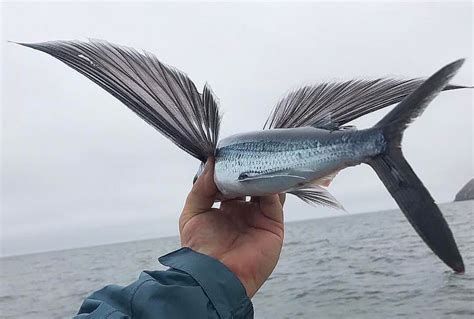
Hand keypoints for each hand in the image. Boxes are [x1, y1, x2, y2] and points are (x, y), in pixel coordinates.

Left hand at [179, 158, 284, 297]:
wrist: (214, 274)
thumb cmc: (199, 246)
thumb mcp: (193, 212)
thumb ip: (202, 186)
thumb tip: (211, 161)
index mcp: (227, 208)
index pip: (234, 182)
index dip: (234, 168)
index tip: (233, 151)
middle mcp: (245, 211)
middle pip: (253, 184)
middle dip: (252, 168)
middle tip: (250, 149)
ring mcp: (260, 218)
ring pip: (268, 190)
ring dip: (265, 175)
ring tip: (261, 158)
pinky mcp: (273, 225)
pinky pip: (276, 201)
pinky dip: (273, 186)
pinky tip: (266, 173)